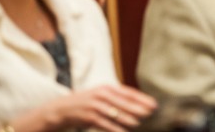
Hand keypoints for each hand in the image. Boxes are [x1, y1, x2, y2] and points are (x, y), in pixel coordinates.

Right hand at [14, 84, 155, 131]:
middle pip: (124, 102)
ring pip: (115, 113)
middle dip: (138, 108)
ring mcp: (95, 106)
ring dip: (128, 119)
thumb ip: (116, 97)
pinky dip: (115, 129)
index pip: (128, 92)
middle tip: (150, 113)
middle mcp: (102, 95)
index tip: (153, 104)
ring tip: (138, 123)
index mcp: (107, 88)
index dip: (142, 98)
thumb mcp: (101, 96)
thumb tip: (137, 103)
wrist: (61, 109)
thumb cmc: (86, 103)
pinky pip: (104, 124)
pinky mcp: (88, 117)